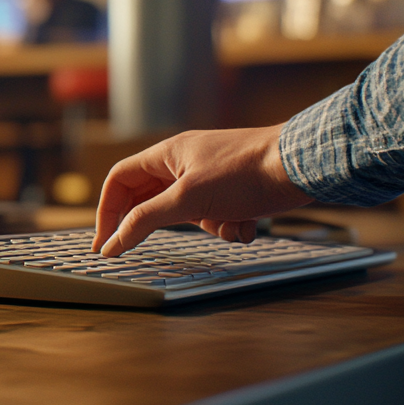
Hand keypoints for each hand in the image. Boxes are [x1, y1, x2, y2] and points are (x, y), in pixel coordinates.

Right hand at [92, 125, 312, 255]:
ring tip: (228, 223)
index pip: (119, 180)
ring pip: (188, 213)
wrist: (299, 166)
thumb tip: (113, 242)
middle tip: (142, 249)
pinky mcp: (233, 192)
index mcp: (166, 155)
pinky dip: (229, 226)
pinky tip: (248, 223)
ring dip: (207, 226)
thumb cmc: (243, 172)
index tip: (103, 241)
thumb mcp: (187, 199)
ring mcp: (209, 178)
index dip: (107, 211)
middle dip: (157, 224)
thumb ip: (145, 221)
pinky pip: (216, 218)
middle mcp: (184, 163)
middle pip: (151, 198)